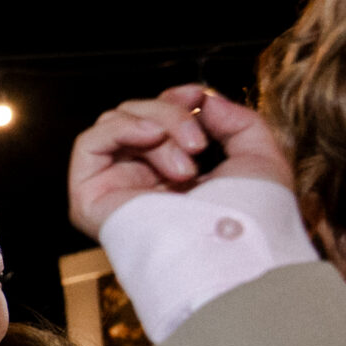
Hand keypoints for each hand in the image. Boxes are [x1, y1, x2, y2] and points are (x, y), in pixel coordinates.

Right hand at [68, 84, 294, 237]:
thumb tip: (202, 98)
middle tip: (199, 142)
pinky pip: (90, 142)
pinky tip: (150, 137)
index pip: (156, 122)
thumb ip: (234, 120)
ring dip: (157, 127)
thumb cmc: (249, 216)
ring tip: (186, 161)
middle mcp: (140, 182)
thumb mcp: (257, 154)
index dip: (174, 100)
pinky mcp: (88, 198)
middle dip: (171, 115)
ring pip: (116, 124)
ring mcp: (113, 190)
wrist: (230, 251)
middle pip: (137, 117)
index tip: (198, 94)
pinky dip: (122, 128)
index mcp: (173, 177)